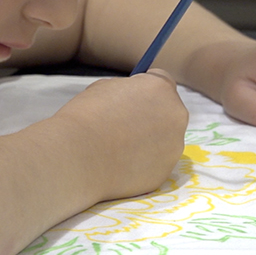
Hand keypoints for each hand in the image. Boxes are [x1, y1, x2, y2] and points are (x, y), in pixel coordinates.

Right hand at [51, 69, 187, 200]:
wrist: (78, 156)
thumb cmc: (87, 116)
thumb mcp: (105, 87)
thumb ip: (127, 90)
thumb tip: (132, 99)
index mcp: (162, 89)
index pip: (162, 82)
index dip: (145, 90)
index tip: (132, 99)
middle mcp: (177, 116)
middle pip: (168, 111)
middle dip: (151, 116)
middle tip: (125, 125)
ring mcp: (174, 146)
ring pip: (164, 139)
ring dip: (149, 141)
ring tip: (119, 148)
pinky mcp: (165, 172)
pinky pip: (156, 163)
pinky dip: (143, 163)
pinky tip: (121, 165)